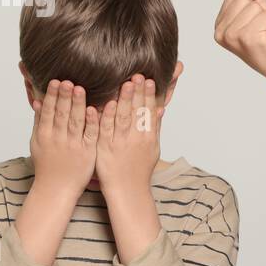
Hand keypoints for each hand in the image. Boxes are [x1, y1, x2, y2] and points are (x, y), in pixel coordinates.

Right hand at [29, 79, 97, 195]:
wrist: (56, 189)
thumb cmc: (47, 165)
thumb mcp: (37, 143)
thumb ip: (39, 122)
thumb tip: (38, 101)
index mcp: (44, 135)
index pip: (48, 112)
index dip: (51, 96)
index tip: (55, 81)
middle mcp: (57, 139)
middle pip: (61, 114)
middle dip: (64, 96)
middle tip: (67, 80)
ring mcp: (72, 146)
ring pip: (75, 122)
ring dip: (77, 104)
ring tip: (79, 88)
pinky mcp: (87, 152)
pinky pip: (90, 135)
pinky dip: (91, 122)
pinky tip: (93, 109)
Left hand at [95, 74, 163, 195]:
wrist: (127, 190)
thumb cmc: (140, 170)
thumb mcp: (152, 148)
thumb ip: (155, 128)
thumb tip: (161, 109)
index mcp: (148, 138)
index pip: (149, 112)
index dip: (149, 96)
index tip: (150, 80)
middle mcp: (135, 139)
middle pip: (137, 112)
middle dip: (138, 93)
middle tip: (138, 75)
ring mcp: (119, 143)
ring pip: (122, 118)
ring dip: (124, 100)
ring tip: (125, 84)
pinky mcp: (104, 148)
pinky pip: (104, 130)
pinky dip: (105, 117)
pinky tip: (104, 104)